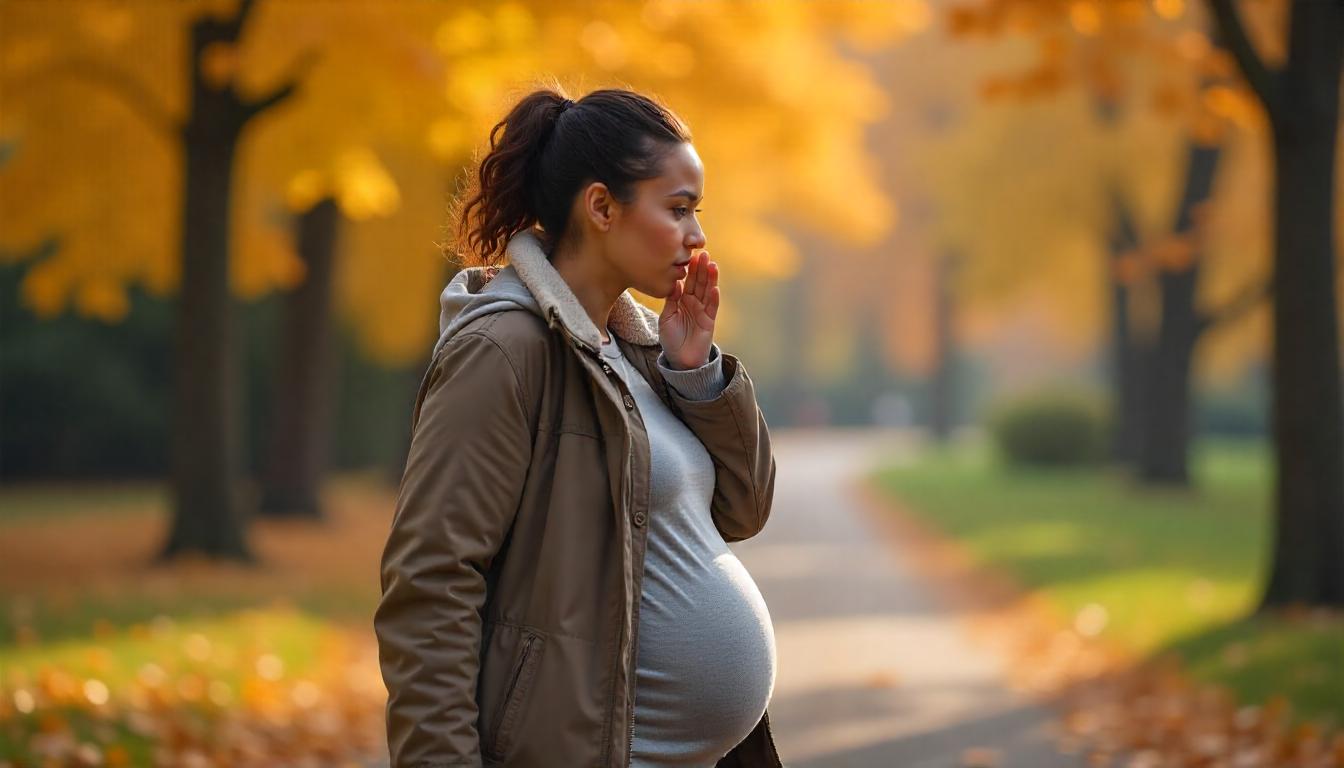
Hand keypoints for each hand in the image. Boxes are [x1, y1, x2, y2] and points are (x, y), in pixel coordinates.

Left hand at [658, 250, 718, 369]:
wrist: (680, 360)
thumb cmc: (671, 339)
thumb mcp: (666, 317)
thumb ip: (671, 301)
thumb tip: (675, 283)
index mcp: (682, 300)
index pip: (688, 281)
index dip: (690, 269)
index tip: (691, 255)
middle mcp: (694, 303)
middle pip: (699, 282)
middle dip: (701, 268)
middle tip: (703, 253)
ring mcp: (703, 311)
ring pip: (708, 291)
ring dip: (711, 278)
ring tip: (712, 265)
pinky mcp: (709, 321)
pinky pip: (712, 307)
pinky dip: (714, 298)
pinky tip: (715, 287)